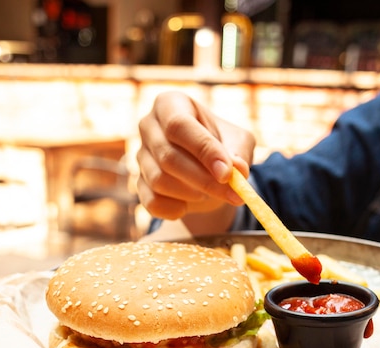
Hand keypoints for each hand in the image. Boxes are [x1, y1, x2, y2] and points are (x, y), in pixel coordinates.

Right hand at [136, 91, 255, 223]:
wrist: (208, 172)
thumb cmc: (222, 148)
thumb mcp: (238, 143)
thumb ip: (239, 153)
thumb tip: (237, 169)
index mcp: (170, 104)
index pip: (179, 125)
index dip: (204, 150)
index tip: (227, 173)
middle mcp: (148, 126)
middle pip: (168, 156)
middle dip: (203, 179)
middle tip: (232, 193)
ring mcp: (140, 156)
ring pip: (159, 181)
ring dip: (192, 194)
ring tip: (212, 193)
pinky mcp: (139, 184)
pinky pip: (152, 202)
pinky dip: (175, 210)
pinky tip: (189, 206)